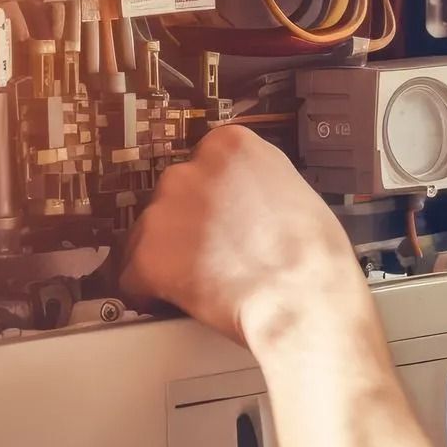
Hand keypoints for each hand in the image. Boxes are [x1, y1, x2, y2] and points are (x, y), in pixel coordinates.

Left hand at [122, 127, 370, 347]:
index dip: (210, 198)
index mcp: (230, 146)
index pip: (202, 164)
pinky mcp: (147, 255)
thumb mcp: (293, 188)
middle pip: (171, 197)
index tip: (218, 217)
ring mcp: (164, 211)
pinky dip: (150, 292)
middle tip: (215, 254)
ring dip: (168, 258)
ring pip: (148, 236)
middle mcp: (190, 169)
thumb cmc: (313, 255)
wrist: (304, 297)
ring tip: (204, 282)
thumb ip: (255, 184)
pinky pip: (133, 276)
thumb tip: (243, 200)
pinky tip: (179, 300)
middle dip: (186, 226)